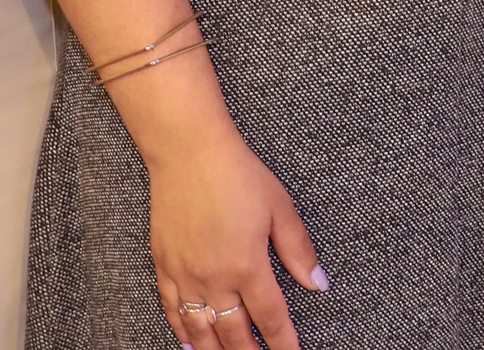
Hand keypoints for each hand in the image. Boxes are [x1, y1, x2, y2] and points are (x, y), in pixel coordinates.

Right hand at [147, 129, 324, 349]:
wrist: (189, 152)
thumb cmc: (237, 175)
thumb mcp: (280, 208)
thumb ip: (299, 251)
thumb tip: (318, 283)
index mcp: (248, 265)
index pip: (270, 317)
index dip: (283, 343)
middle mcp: (215, 277)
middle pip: (235, 333)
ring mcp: (186, 274)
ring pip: (201, 330)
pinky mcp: (165, 265)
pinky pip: (172, 309)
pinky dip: (182, 331)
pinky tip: (192, 344)